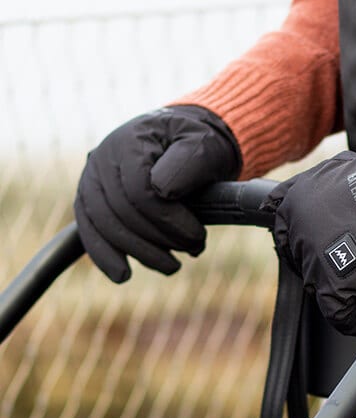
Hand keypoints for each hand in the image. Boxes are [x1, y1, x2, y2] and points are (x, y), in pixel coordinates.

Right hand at [74, 105, 240, 281]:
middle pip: (121, 213)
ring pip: (104, 227)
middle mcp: (101, 158)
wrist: (185, 144)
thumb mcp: (203, 145)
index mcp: (129, 141)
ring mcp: (91, 181)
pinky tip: (123, 275)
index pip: (139, 191)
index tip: (197, 235)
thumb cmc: (197, 145)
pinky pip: (90, 233)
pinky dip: (105, 257)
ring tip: (172, 266)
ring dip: (140, 253)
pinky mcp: (90, 202)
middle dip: (159, 240)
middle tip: (193, 250)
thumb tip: (162, 190)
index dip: (168, 220)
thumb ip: (188, 163)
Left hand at [264, 148, 355, 336]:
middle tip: (353, 270)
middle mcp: (297, 225)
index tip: (324, 252)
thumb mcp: (343, 168)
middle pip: (303, 261)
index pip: (284, 233)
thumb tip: (322, 201)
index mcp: (296, 197)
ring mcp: (311, 254)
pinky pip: (338, 312)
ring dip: (345, 290)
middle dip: (327, 267)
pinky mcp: (331, 280)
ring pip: (319, 286)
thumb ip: (323, 184)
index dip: (306, 246)